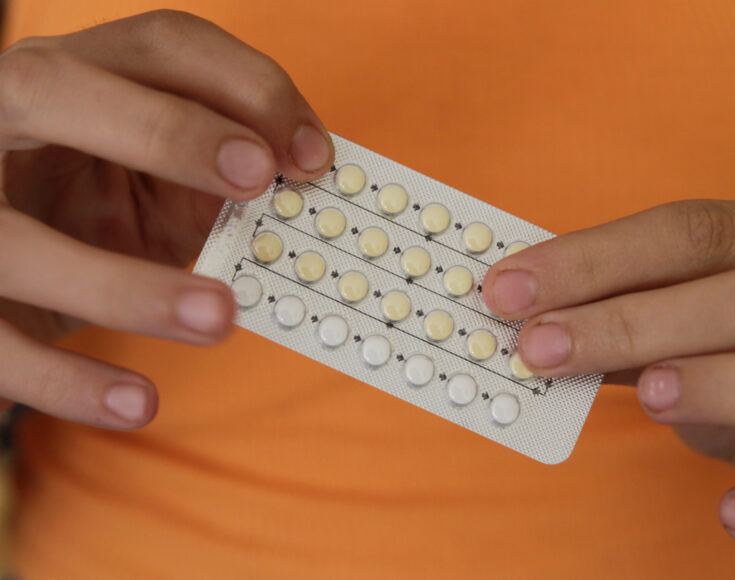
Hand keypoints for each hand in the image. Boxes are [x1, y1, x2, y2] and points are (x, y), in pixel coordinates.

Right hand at [0, 10, 332, 428]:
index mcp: (73, 78)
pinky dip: (66, 381)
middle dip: (165, 130)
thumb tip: (313, 207)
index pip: (157, 45)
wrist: (4, 278)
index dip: (243, 86)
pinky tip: (139, 404)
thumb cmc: (96, 215)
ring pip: (14, 238)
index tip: (311, 156)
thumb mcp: (159, 185)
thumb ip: (222, 184)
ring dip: (125, 284)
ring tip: (219, 318)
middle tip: (258, 177)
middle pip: (53, 88)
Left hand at [483, 201, 734, 571]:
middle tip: (540, 347)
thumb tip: (529, 314)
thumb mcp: (706, 328)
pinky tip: (734, 511)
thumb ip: (636, 316)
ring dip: (731, 385)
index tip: (511, 289)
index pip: (708, 228)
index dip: (599, 258)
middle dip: (636, 320)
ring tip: (647, 397)